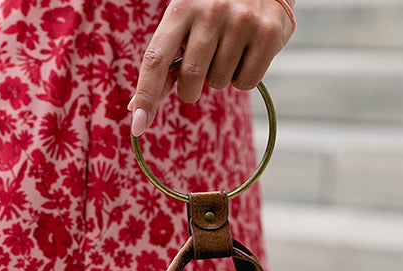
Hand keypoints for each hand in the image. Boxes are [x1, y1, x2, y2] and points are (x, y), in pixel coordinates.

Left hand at [128, 0, 294, 135]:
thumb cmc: (215, 12)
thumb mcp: (186, 25)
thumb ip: (164, 64)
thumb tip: (134, 109)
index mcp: (182, 7)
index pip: (156, 59)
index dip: (146, 96)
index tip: (137, 126)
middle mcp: (210, 10)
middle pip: (190, 80)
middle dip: (192, 88)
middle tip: (204, 64)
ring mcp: (241, 20)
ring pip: (220, 83)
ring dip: (222, 76)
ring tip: (231, 47)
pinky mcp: (267, 33)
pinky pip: (246, 83)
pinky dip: (244, 77)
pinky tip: (248, 51)